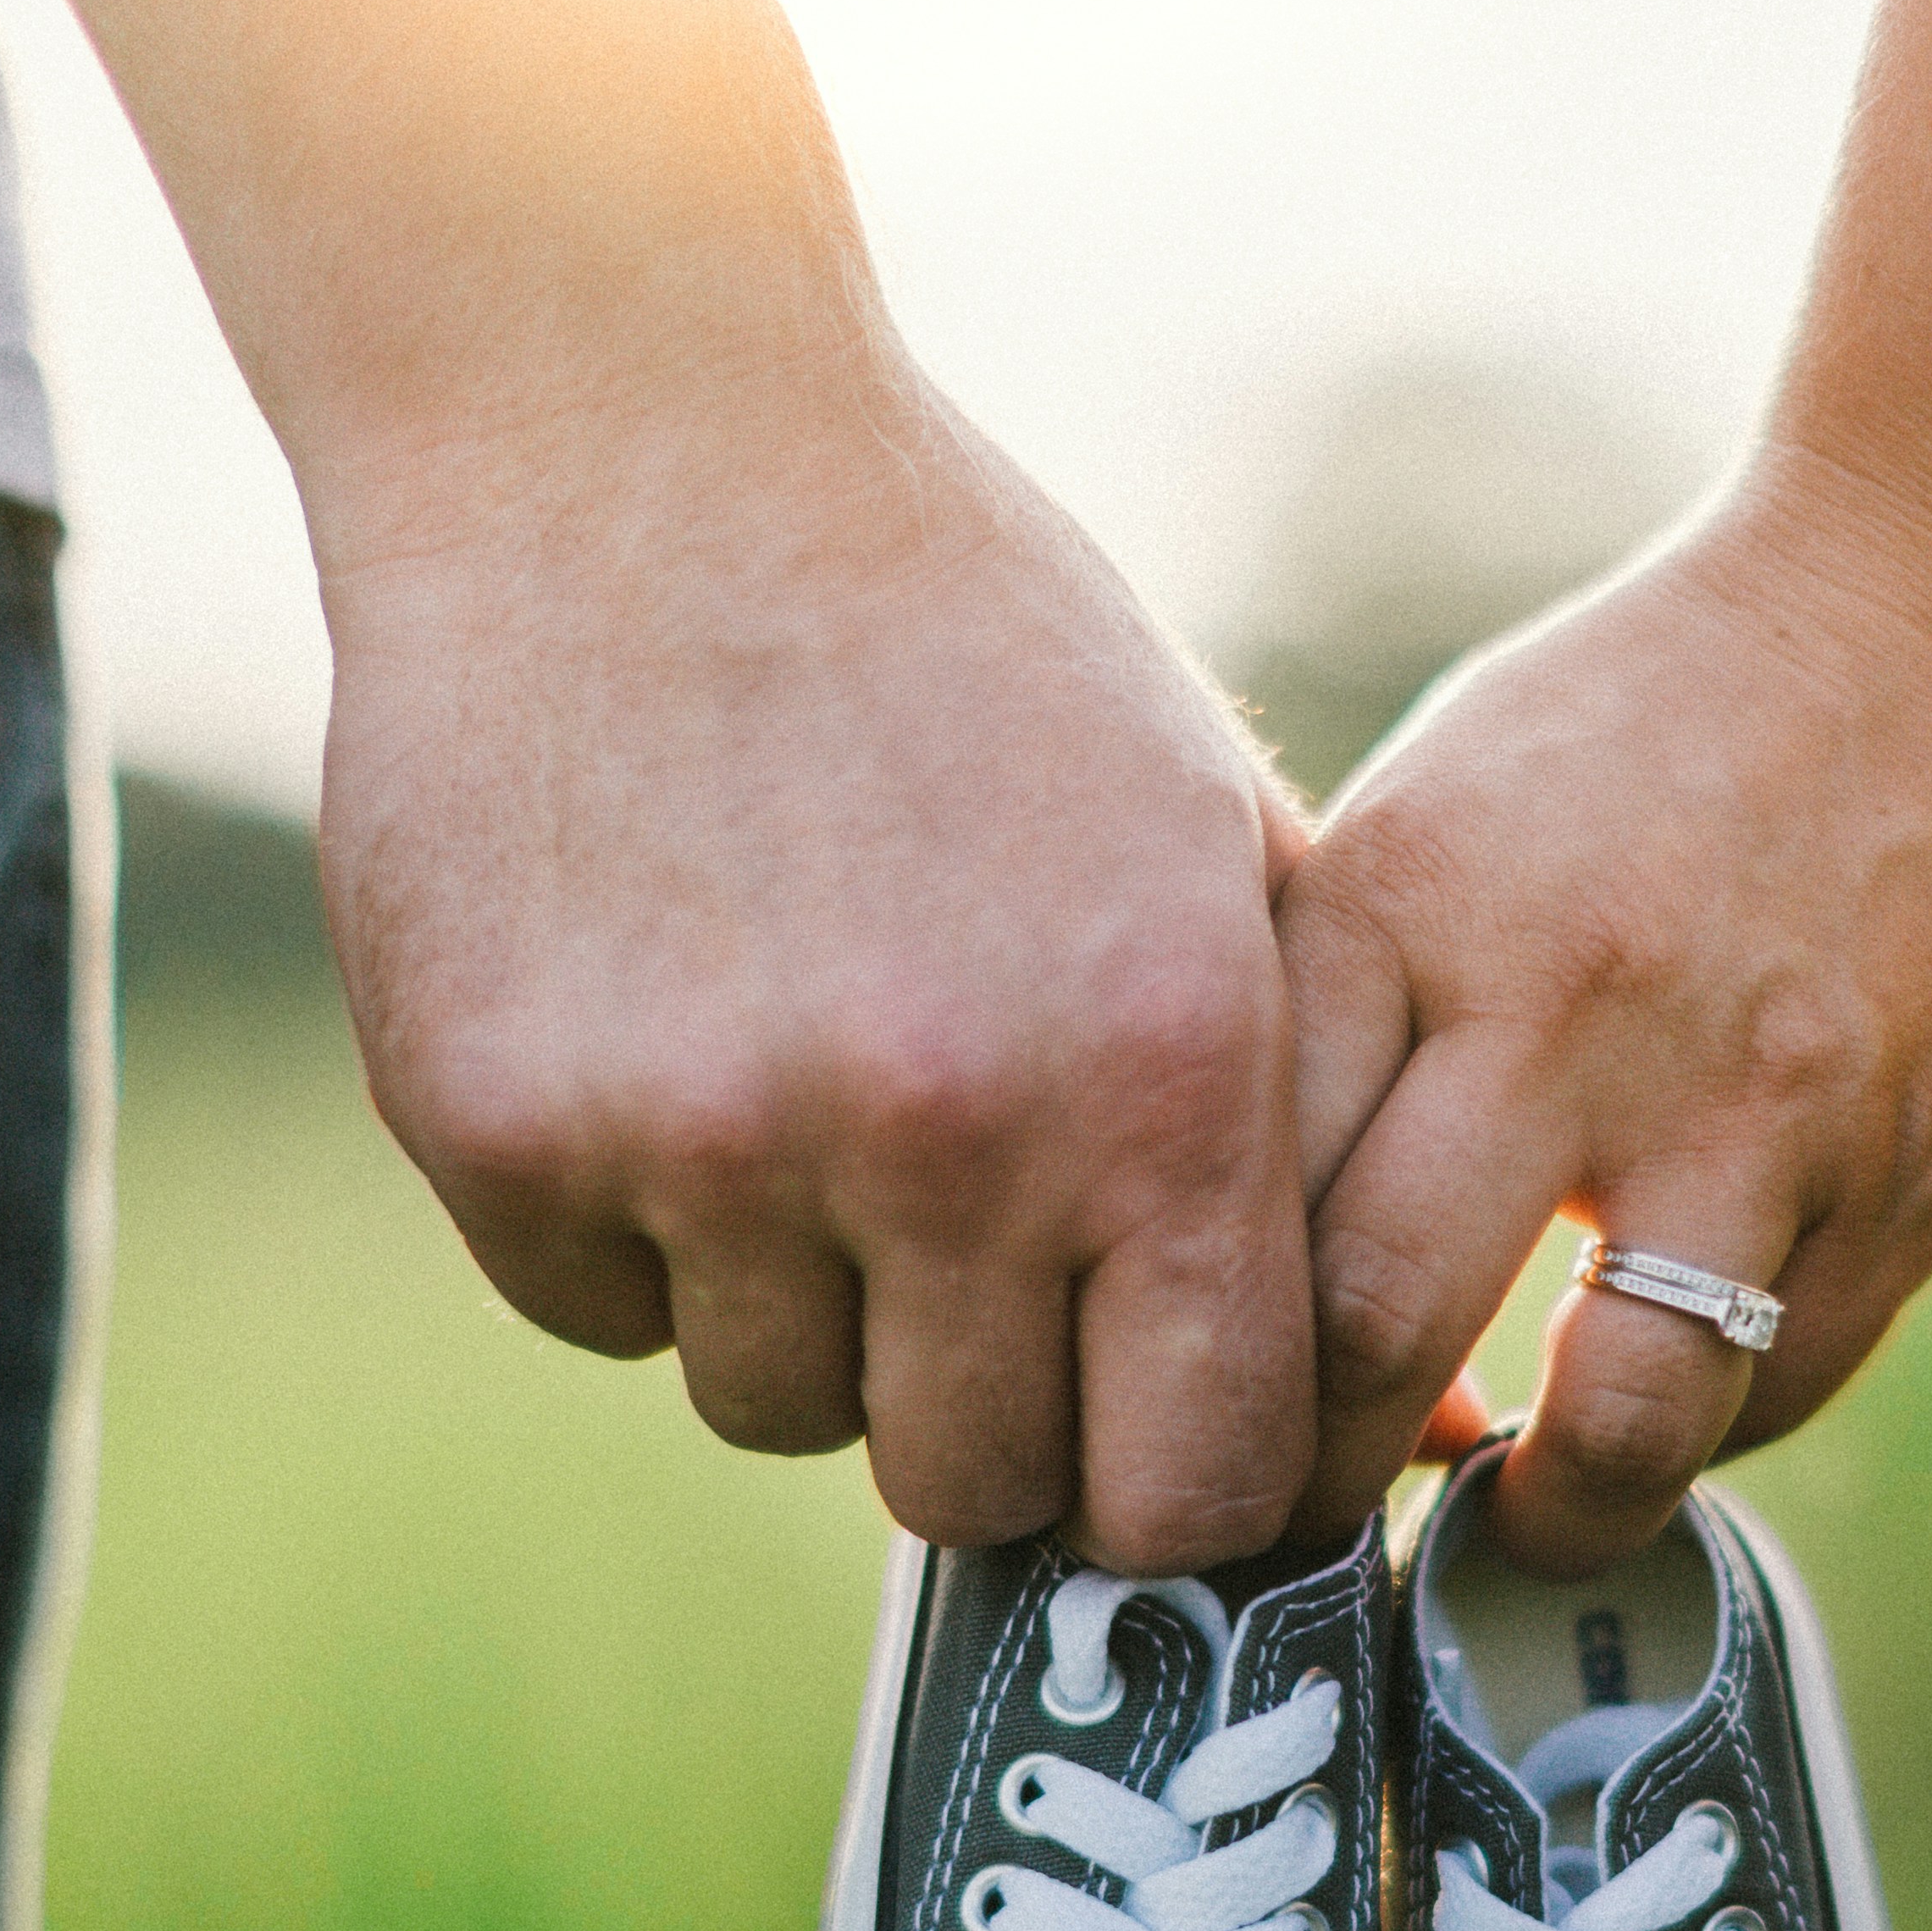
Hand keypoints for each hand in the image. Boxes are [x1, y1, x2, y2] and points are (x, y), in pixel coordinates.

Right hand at [309, 349, 1319, 1572]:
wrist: (638, 442)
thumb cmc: (975, 657)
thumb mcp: (1209, 853)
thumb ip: (1315, 1144)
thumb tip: (1428, 1444)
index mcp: (1160, 1073)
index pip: (1197, 1484)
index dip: (1165, 1488)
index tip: (1130, 1427)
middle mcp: (944, 1130)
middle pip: (971, 1484)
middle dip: (976, 1403)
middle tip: (949, 1241)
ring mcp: (706, 1138)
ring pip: (773, 1405)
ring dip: (797, 1300)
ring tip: (800, 1077)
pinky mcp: (502, 1127)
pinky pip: (597, 1310)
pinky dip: (630, 1225)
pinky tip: (659, 1026)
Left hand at [1278, 443, 1931, 1573]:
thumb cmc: (1668, 712)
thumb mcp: (1449, 810)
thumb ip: (1345, 1014)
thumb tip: (1220, 1256)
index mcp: (1409, 904)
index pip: (1233, 1199)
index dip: (1185, 1359)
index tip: (1182, 1422)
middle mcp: (1568, 1006)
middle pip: (1368, 1338)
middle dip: (1313, 1488)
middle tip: (1306, 1531)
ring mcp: (1758, 1101)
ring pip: (1610, 1422)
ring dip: (1542, 1516)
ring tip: (1512, 1518)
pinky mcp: (1916, 1166)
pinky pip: (1775, 1383)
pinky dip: (1703, 1430)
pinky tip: (1664, 1398)